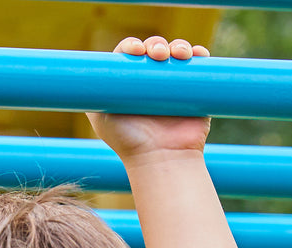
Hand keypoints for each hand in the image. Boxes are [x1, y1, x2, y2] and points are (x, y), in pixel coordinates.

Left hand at [87, 36, 211, 161]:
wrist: (161, 157)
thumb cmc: (128, 141)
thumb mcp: (102, 117)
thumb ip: (96, 92)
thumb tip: (93, 68)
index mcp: (127, 87)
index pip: (127, 56)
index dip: (131, 46)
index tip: (135, 51)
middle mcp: (149, 84)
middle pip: (152, 50)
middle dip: (155, 44)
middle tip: (157, 55)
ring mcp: (172, 86)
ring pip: (176, 53)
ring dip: (177, 46)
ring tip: (178, 55)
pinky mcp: (194, 90)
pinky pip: (199, 64)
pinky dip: (198, 54)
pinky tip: (196, 54)